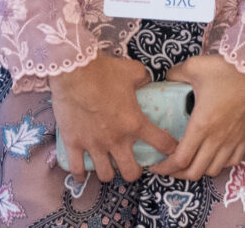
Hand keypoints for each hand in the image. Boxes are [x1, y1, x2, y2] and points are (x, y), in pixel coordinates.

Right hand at [51, 53, 178, 184]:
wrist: (74, 71)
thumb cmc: (104, 71)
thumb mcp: (132, 70)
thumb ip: (143, 78)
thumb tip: (146, 80)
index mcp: (134, 123)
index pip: (162, 143)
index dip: (170, 149)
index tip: (171, 151)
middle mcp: (116, 139)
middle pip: (131, 172)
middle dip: (134, 171)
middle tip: (132, 164)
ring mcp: (94, 144)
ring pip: (105, 175)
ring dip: (109, 172)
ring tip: (108, 166)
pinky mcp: (74, 144)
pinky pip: (77, 169)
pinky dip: (80, 175)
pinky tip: (82, 175)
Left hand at [155, 53, 244, 180]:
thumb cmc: (227, 69)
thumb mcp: (195, 67)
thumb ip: (176, 74)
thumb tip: (167, 78)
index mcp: (202, 124)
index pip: (180, 159)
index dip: (165, 167)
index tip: (156, 165)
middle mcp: (217, 138)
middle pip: (195, 171)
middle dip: (178, 174)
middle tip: (169, 167)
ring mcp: (234, 140)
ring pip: (214, 170)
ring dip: (199, 170)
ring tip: (190, 162)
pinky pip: (233, 162)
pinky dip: (221, 164)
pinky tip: (214, 155)